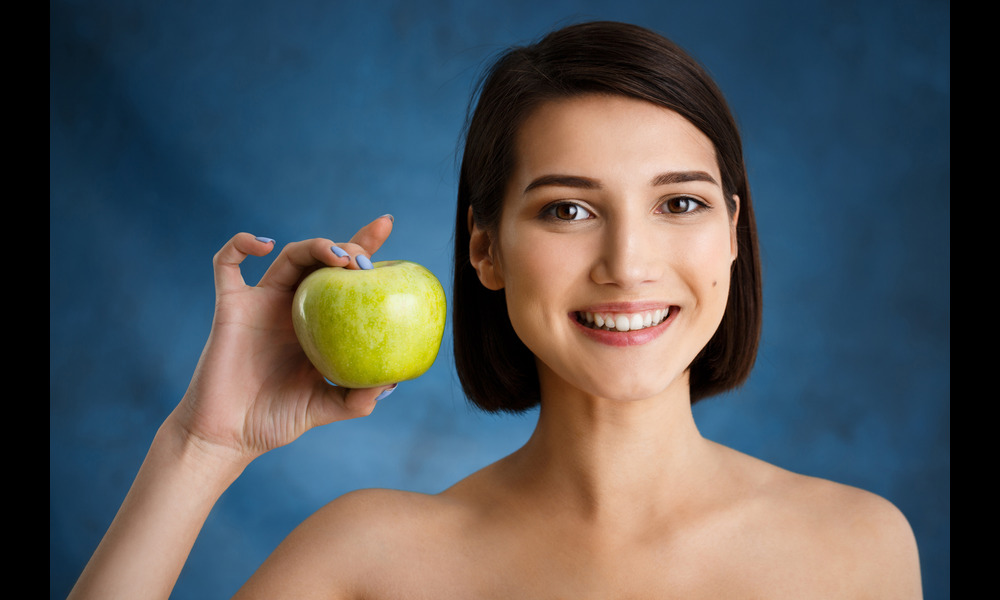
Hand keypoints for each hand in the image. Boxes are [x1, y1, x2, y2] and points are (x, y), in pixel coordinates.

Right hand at [170, 215, 395, 462]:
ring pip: (288, 255)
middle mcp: (292, 305)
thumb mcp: (325, 408)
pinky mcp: (230, 305)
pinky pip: (227, 264)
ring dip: (314, 245)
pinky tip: (263, 243)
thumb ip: (357, 398)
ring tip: (338, 255)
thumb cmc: (275, 420)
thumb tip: (392, 382)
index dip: (365, 245)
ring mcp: (261, 302)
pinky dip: (240, 243)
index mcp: (318, 322)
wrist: (227, 435)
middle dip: (347, 245)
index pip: (346, 276)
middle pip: (322, 258)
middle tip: (364, 261)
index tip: (386, 224)